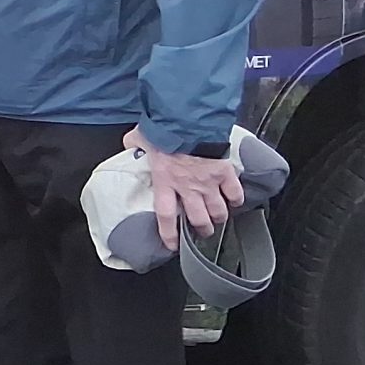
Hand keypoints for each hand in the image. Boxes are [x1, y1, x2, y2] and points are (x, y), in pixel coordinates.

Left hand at [127, 127, 242, 252]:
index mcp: (165, 182)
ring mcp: (208, 182)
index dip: (169, 234)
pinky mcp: (225, 173)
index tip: (172, 245)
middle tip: (202, 231)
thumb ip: (134, 146)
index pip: (165, 216)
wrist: (188, 119)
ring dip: (219, 218)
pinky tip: (234, 201)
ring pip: (218, 212)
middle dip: (202, 230)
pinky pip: (235, 194)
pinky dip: (236, 200)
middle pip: (198, 220)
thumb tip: (128, 144)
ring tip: (218, 219)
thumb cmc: (164, 129)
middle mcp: (188, 188)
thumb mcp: (141, 139)